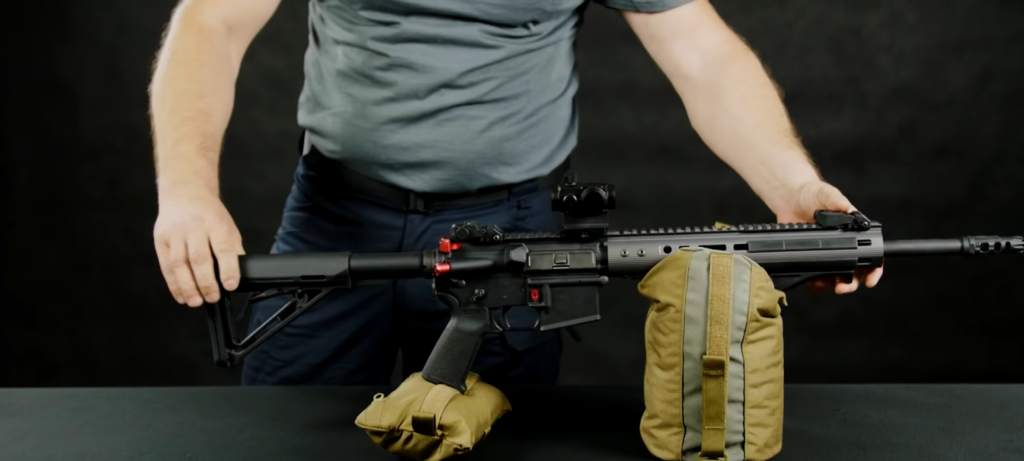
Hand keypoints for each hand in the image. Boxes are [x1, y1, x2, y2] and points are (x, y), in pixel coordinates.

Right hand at [153, 192, 244, 306]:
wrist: (186, 194)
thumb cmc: (210, 215)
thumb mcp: (228, 227)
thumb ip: (233, 250)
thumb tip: (238, 275)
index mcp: (216, 224)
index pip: (223, 248)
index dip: (227, 269)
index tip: (230, 285)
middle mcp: (194, 228)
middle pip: (199, 258)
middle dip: (206, 282)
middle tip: (213, 298)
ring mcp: (175, 234)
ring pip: (180, 264)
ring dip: (188, 287)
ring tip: (196, 301)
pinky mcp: (161, 240)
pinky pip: (166, 266)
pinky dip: (174, 284)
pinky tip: (181, 296)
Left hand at [774, 180, 882, 294]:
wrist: (790, 197)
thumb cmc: (812, 194)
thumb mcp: (826, 194)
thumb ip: (836, 201)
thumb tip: (846, 208)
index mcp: (852, 231)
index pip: (870, 253)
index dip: (874, 268)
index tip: (871, 279)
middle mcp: (842, 245)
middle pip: (855, 272)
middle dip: (851, 284)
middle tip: (842, 288)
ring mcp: (826, 253)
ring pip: (836, 277)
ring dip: (832, 285)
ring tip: (823, 284)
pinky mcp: (810, 257)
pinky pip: (816, 275)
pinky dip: (814, 282)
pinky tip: (811, 282)